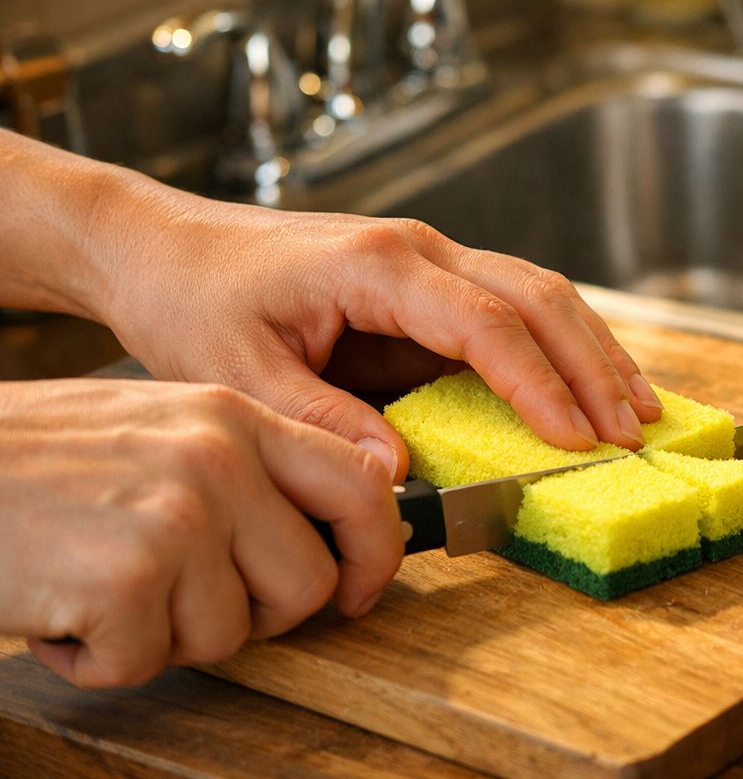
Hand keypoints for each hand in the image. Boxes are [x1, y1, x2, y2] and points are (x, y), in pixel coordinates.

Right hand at [0, 379, 399, 687]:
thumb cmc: (29, 457)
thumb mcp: (155, 424)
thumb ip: (244, 466)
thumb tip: (323, 530)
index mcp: (234, 416)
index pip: (360, 485)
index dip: (372, 552)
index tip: (356, 589)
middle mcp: (218, 460)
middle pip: (306, 582)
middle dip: (252, 615)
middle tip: (178, 599)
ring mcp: (176, 519)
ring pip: (230, 634)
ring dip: (163, 636)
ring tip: (100, 586)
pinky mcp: (125, 582)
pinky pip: (146, 663)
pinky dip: (97, 659)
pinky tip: (60, 610)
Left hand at [90, 181, 662, 480]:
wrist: (165, 246)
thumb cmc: (194, 300)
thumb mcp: (238, 373)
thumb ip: (320, 421)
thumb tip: (397, 474)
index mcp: (377, 265)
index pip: (485, 322)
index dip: (537, 383)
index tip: (575, 439)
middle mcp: (420, 249)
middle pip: (536, 296)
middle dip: (593, 365)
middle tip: (635, 430)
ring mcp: (431, 259)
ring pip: (539, 293)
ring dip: (593, 350)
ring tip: (642, 408)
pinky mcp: (429, 282)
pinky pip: (514, 308)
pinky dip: (561, 346)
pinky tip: (590, 383)